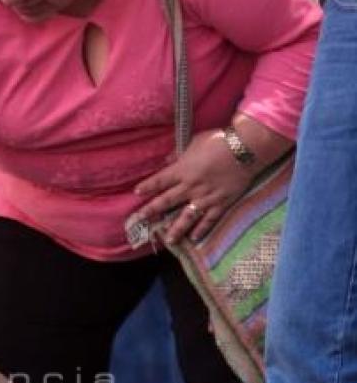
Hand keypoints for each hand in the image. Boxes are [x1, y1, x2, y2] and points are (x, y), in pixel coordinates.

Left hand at [129, 129, 253, 245]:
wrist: (245, 149)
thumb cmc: (219, 141)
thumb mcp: (194, 142)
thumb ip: (179, 154)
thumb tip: (166, 161)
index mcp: (182, 170)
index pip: (160, 181)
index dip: (147, 186)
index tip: (137, 193)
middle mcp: (191, 186)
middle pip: (167, 201)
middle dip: (151, 211)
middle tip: (139, 221)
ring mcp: (206, 197)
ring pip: (187, 217)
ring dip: (176, 229)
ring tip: (167, 240)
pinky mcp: (221, 203)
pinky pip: (209, 220)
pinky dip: (201, 229)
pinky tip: (193, 238)